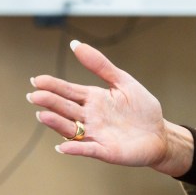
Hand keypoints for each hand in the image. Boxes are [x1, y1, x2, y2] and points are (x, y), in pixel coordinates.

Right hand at [27, 40, 191, 175]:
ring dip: (56, 123)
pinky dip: (75, 148)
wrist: (161, 134)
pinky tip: (64, 146)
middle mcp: (89, 117)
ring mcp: (95, 134)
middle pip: (65, 108)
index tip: (37, 80)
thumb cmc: (142, 109)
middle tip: (35, 96)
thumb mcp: (124, 82)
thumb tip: (75, 44)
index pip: (68, 91)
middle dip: (50, 102)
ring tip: (43, 115)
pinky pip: (87, 149)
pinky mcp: (105, 150)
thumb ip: (101, 65)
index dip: (52, 85)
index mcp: (93, 99)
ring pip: (70, 128)